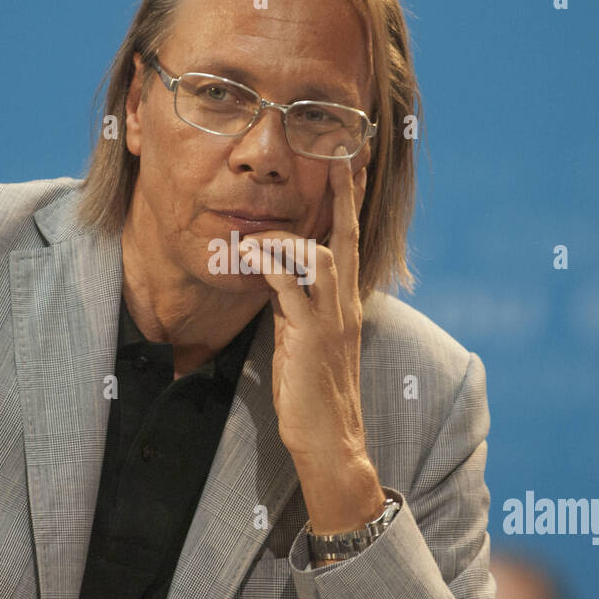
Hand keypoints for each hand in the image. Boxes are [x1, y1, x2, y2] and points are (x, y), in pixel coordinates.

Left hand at [239, 146, 382, 533]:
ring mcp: (331, 320)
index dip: (349, 204)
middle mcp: (345, 305)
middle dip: (343, 194)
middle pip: (346, 236)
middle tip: (341, 156)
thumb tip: (275, 277)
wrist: (330, 442)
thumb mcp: (303, 341)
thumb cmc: (313, 396)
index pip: (349, 243)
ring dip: (283, 238)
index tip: (349, 166)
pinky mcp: (310, 337)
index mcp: (345, 305)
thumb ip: (295, 306)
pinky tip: (248, 257)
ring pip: (318, 255)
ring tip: (251, 238)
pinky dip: (268, 264)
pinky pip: (290, 287)